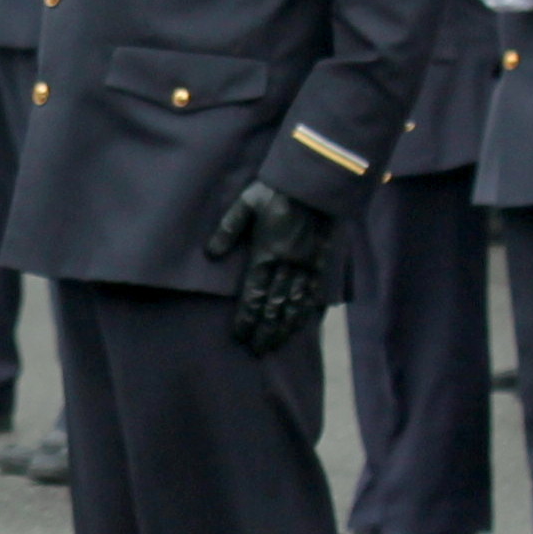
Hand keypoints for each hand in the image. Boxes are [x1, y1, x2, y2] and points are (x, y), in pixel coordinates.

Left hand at [201, 181, 335, 355]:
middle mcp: (287, 266)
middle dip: (265, 331)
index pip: (254, 296)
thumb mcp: (245, 204)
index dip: (247, 319)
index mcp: (265, 254)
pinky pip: (314, 293)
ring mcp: (306, 266)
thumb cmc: (275, 190)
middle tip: (257, 351)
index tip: (240, 337)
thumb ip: (228, 229)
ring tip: (276, 345)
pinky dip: (307, 312)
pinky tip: (302, 324)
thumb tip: (211, 254)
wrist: (314, 183)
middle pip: (274, 307)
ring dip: (285, 327)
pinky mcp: (321, 262)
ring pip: (295, 305)